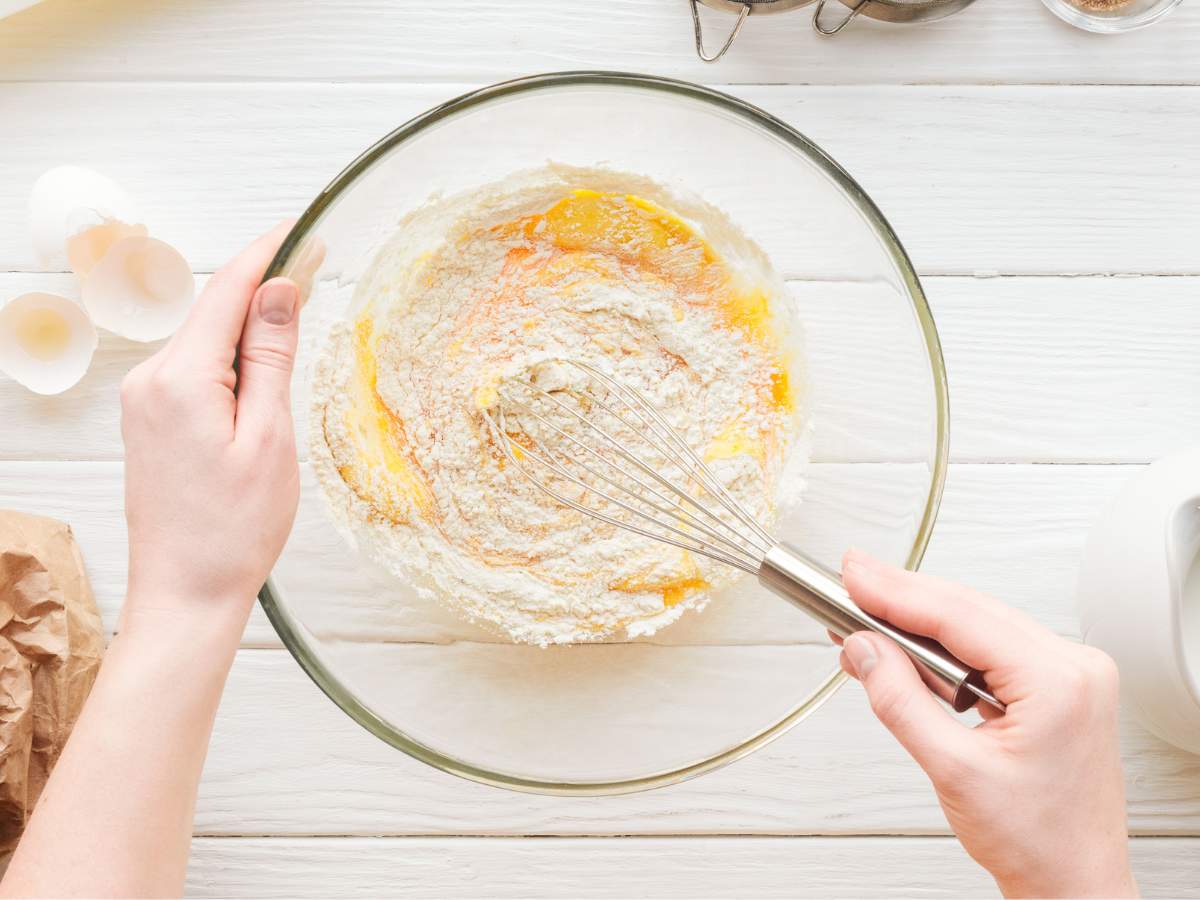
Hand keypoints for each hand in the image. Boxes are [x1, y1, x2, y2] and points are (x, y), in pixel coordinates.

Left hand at [119, 223, 303, 630]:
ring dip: (249, 324)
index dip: (268, 253)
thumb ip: (271, 356)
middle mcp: (149, 381)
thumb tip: (279, 290)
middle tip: (317, 267)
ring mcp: (143, 402)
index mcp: (181, 379)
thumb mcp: (269, 437)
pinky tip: (261, 365)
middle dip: (264, 286)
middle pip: (213, 311)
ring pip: (204, 341)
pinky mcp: (148, 422)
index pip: (227, 291)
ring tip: (299, 318)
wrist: (186, 593)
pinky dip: (229, 356)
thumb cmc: (234, 529)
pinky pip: (193, 370)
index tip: (304, 228)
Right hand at [838, 549, 1134, 898]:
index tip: (854, 576)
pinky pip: (993, 645)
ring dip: (921, 618)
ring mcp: (1071, 673)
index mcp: (1058, 681)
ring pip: (979, 622)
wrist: (1074, 882)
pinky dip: (946, 643)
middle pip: (970, 610)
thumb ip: (901, 701)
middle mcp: (1074, 666)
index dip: (898, 592)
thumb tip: (866, 649)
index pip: (961, 617)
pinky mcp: (1059, 684)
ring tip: (866, 615)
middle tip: (851, 580)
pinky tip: (908, 644)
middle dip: (904, 596)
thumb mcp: (953, 771)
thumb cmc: (1037, 841)